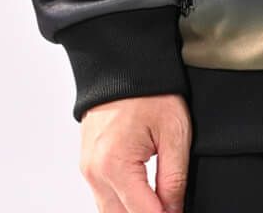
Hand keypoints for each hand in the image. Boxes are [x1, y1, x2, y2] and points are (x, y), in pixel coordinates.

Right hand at [79, 94, 192, 212]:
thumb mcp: (175, 131)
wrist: (124, 64)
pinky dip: (122, 203)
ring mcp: (88, 170)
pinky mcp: (88, 165)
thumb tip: (174, 211)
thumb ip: (174, 178)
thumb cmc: (150, 90)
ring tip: (160, 203)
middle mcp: (95, 172)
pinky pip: (103, 198)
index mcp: (115, 164)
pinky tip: (143, 198)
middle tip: (172, 209)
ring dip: (134, 211)